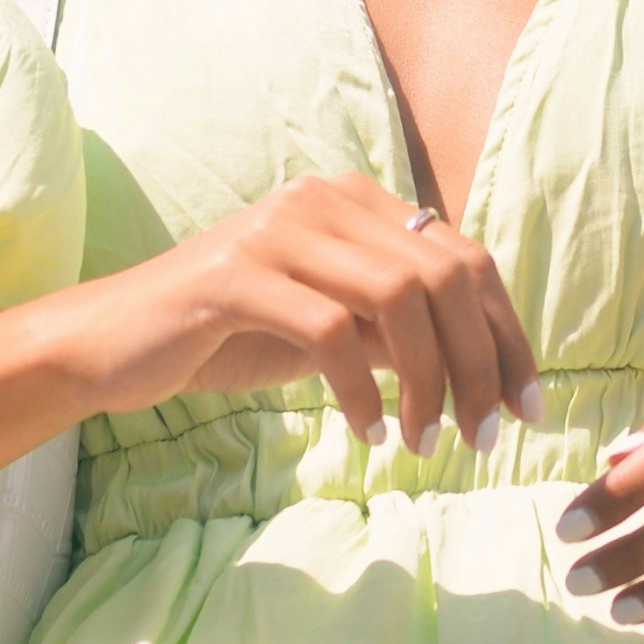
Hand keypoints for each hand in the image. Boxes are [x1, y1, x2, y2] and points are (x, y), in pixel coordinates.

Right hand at [140, 175, 542, 454]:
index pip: (466, 259)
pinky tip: (367, 431)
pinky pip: (330, 332)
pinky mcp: (235, 276)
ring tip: (427, 443)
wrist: (114, 342)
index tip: (528, 405)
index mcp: (354, 201)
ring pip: (398, 299)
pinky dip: (362, 391)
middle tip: (488, 437)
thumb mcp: (332, 325)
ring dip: (429, 382)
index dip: (508, 335)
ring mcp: (277, 231)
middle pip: (446, 275)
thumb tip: (485, 363)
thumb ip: (397, 327)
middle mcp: (322, 199)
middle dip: (482, 364)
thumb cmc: (230, 335)